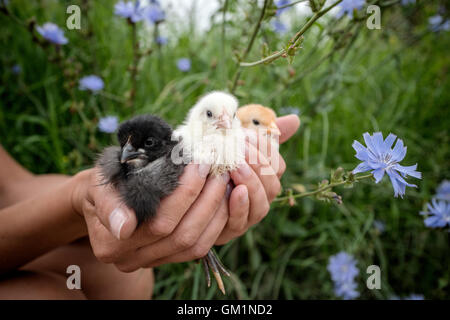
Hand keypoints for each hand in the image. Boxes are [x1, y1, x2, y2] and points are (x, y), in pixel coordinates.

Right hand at [72, 164, 230, 271]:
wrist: (103, 198)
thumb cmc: (103, 184)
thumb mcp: (98, 184)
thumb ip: (107, 202)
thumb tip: (123, 227)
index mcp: (109, 243)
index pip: (159, 222)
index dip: (185, 194)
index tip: (199, 164)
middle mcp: (130, 260)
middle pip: (181, 234)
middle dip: (206, 197)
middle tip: (215, 167)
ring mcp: (151, 262)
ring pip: (195, 244)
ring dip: (216, 210)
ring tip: (221, 178)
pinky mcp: (168, 259)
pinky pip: (200, 248)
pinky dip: (216, 222)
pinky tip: (222, 197)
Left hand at [215, 115, 299, 243]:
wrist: (187, 190)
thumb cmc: (215, 162)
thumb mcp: (233, 143)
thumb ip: (262, 134)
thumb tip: (295, 120)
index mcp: (264, 177)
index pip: (277, 165)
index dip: (265, 151)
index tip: (246, 136)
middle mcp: (260, 198)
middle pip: (272, 185)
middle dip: (258, 166)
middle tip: (241, 149)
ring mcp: (247, 216)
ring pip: (261, 204)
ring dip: (251, 184)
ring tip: (236, 167)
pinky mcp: (231, 229)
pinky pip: (241, 221)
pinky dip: (240, 206)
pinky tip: (234, 191)